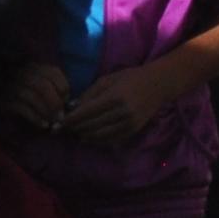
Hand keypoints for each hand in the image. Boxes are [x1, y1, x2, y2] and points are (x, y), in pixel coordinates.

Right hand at [0, 62, 69, 129]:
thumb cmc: (28, 93)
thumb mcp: (41, 85)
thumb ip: (54, 88)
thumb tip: (70, 102)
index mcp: (34, 67)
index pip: (52, 72)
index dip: (63, 86)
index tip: (67, 99)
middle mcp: (22, 74)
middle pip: (43, 86)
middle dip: (55, 102)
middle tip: (61, 116)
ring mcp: (11, 87)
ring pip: (33, 97)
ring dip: (46, 111)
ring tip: (53, 122)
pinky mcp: (4, 101)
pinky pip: (22, 109)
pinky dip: (35, 118)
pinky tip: (43, 125)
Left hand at [62, 64, 182, 146]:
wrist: (159, 84)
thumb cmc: (131, 77)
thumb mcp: (108, 79)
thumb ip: (89, 94)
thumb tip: (72, 109)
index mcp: (114, 97)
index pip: (85, 113)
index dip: (70, 119)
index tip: (59, 122)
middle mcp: (122, 112)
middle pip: (90, 125)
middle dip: (74, 128)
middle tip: (64, 128)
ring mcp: (129, 123)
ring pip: (99, 135)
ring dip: (84, 135)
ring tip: (75, 132)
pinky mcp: (133, 130)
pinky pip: (110, 139)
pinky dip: (97, 140)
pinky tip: (88, 137)